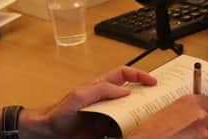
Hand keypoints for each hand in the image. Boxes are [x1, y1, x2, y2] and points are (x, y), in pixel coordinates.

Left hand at [18, 66, 156, 138]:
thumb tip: (124, 91)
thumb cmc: (60, 112)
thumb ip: (102, 90)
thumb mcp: (80, 96)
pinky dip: (129, 131)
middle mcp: (106, 100)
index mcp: (101, 86)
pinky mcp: (104, 131)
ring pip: (128, 113)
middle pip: (131, 94)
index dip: (139, 75)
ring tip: (148, 120)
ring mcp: (106, 116)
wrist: (49, 133)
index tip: (153, 82)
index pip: (124, 74)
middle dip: (145, 97)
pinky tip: (133, 133)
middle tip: (158, 103)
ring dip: (138, 116)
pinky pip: (121, 129)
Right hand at [126, 94, 207, 138]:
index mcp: (190, 102)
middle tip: (194, 128)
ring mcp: (202, 132)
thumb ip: (183, 109)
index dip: (204, 109)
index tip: (202, 112)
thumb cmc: (151, 130)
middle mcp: (199, 114)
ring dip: (201, 134)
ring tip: (186, 136)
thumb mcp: (167, 111)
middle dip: (205, 124)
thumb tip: (190, 112)